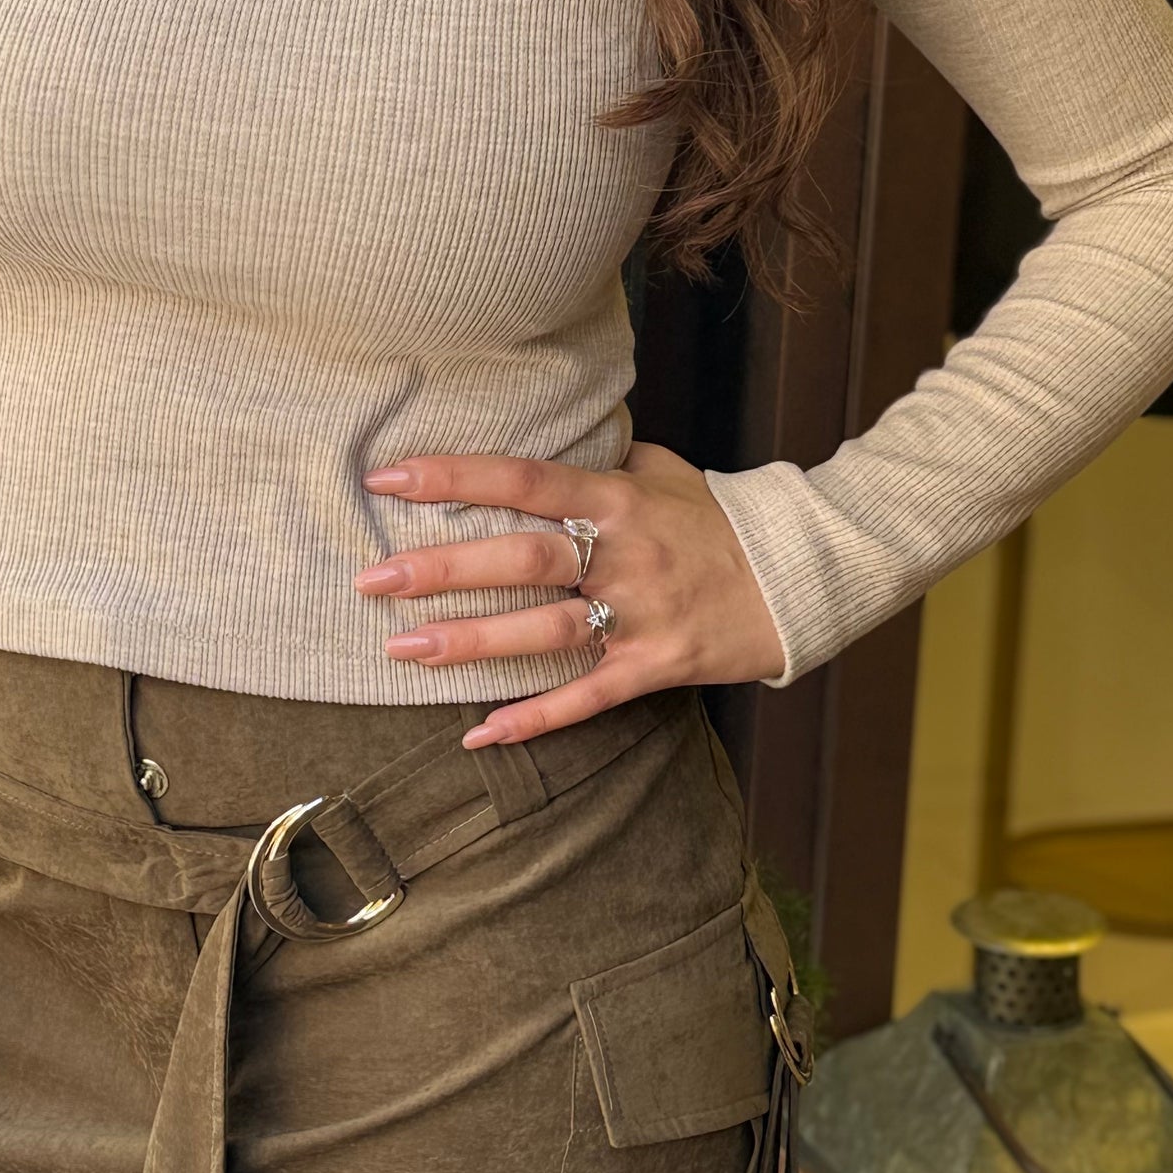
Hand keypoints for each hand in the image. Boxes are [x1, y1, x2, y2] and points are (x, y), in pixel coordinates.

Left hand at [354, 439, 783, 742]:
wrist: (800, 575)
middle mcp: (623, 553)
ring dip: (471, 643)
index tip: (387, 480)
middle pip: (521, 558)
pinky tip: (481, 734)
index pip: (522, 478)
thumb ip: (601, 460)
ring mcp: (640, 613)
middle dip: (442, 568)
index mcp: (618, 498)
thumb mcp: (663, 471)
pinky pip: (588, 696)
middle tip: (372, 580)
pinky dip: (535, 719)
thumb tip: (551, 438)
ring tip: (403, 650)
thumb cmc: (719, 519)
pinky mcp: (656, 665)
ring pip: (544, 631)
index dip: (454, 477)